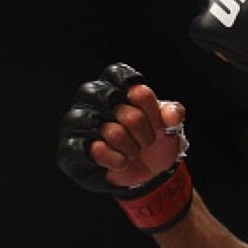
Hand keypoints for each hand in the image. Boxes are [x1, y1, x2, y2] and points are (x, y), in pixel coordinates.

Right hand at [57, 63, 191, 232]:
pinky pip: (93, 149)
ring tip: (134, 152)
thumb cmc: (154, 138)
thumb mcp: (170, 123)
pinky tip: (122, 162)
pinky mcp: (73, 148)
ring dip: (130, 145)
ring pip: (110, 129)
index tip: (152, 113)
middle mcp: (92, 101)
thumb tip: (170, 116)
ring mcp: (80, 124)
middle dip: (138, 122)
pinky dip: (114, 158)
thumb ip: (174, 112)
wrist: (148, 172)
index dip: (140, 95)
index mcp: (114, 88)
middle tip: (147, 137)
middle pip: (113, 99)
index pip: (118, 75)